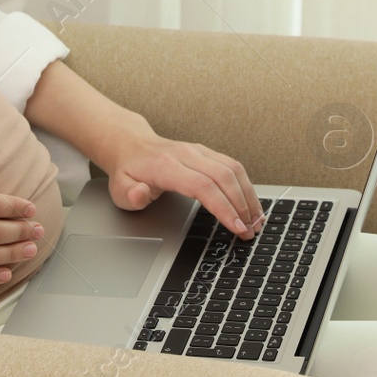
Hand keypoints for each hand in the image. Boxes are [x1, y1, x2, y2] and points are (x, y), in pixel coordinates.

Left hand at [104, 127, 264, 239]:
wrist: (131, 145)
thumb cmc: (128, 171)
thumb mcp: (119, 189)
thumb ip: (130, 195)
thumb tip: (140, 193)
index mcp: (166, 166)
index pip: (202, 185)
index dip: (223, 207)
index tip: (236, 227)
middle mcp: (186, 154)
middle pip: (224, 177)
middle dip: (242, 206)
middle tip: (250, 232)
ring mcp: (199, 151)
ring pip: (233, 169)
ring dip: (249, 196)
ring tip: (257, 221)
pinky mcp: (207, 153)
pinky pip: (233, 166)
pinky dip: (246, 186)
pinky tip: (251, 204)